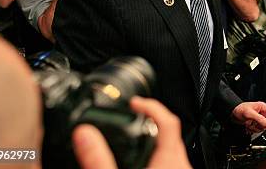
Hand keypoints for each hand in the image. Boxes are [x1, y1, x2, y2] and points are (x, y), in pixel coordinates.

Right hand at [72, 97, 191, 168]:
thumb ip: (98, 159)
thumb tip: (84, 134)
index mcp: (168, 160)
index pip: (167, 120)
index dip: (151, 106)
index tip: (135, 102)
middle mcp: (181, 166)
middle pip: (172, 133)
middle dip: (152, 120)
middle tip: (134, 114)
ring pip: (173, 149)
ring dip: (156, 140)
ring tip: (137, 136)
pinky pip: (172, 163)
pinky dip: (158, 156)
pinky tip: (143, 163)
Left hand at [231, 102, 265, 133]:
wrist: (232, 114)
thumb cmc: (239, 109)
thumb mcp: (249, 113)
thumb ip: (259, 118)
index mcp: (263, 107)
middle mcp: (262, 113)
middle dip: (262, 125)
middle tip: (256, 124)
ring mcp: (259, 118)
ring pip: (264, 127)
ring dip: (256, 128)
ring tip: (250, 124)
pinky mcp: (255, 123)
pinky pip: (258, 129)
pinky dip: (253, 129)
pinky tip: (249, 126)